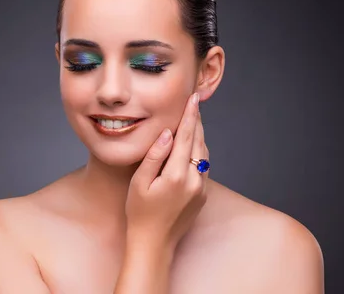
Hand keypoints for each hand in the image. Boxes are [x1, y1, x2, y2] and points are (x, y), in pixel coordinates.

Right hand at [125, 92, 208, 251]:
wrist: (154, 244)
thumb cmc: (139, 213)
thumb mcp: (140, 182)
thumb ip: (155, 155)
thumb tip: (167, 133)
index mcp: (176, 175)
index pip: (185, 137)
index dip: (189, 116)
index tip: (193, 99)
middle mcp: (194, 180)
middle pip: (198, 142)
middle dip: (196, 121)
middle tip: (194, 103)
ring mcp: (200, 189)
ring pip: (204, 154)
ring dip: (199, 136)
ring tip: (193, 120)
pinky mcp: (202, 196)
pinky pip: (203, 167)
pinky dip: (198, 152)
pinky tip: (191, 146)